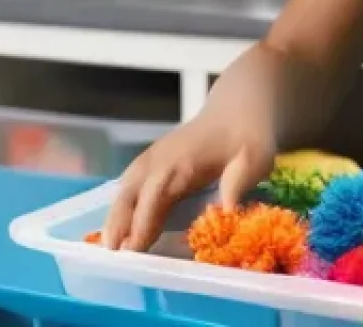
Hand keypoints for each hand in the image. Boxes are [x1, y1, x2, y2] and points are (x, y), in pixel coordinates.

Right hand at [101, 111, 275, 252]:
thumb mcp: (254, 157)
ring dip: (115, 215)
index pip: (155, 194)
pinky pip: (131, 184)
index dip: (143, 221)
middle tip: (110, 254)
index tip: (133, 249)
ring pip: (126, 188)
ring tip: (108, 248)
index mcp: (182, 160)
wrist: (239, 107)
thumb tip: (226, 211)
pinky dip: (122, 204)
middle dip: (118, 222)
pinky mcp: (156, 161)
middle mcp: (161, 159)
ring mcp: (155, 157)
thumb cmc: (248, 135)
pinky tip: (119, 227)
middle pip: (131, 192)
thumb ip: (239, 181)